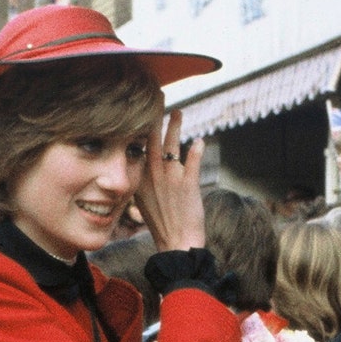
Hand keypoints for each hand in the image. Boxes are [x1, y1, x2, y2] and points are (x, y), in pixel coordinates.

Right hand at [137, 109, 207, 252]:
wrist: (176, 243)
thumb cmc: (163, 223)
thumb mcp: (145, 200)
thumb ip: (146, 180)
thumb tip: (146, 165)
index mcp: (141, 178)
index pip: (139, 147)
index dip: (142, 127)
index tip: (144, 112)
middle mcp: (153, 175)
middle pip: (152, 140)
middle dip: (155, 118)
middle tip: (158, 99)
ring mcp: (170, 179)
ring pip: (171, 146)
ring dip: (175, 127)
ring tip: (178, 113)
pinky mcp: (188, 185)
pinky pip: (192, 162)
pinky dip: (196, 151)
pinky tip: (200, 141)